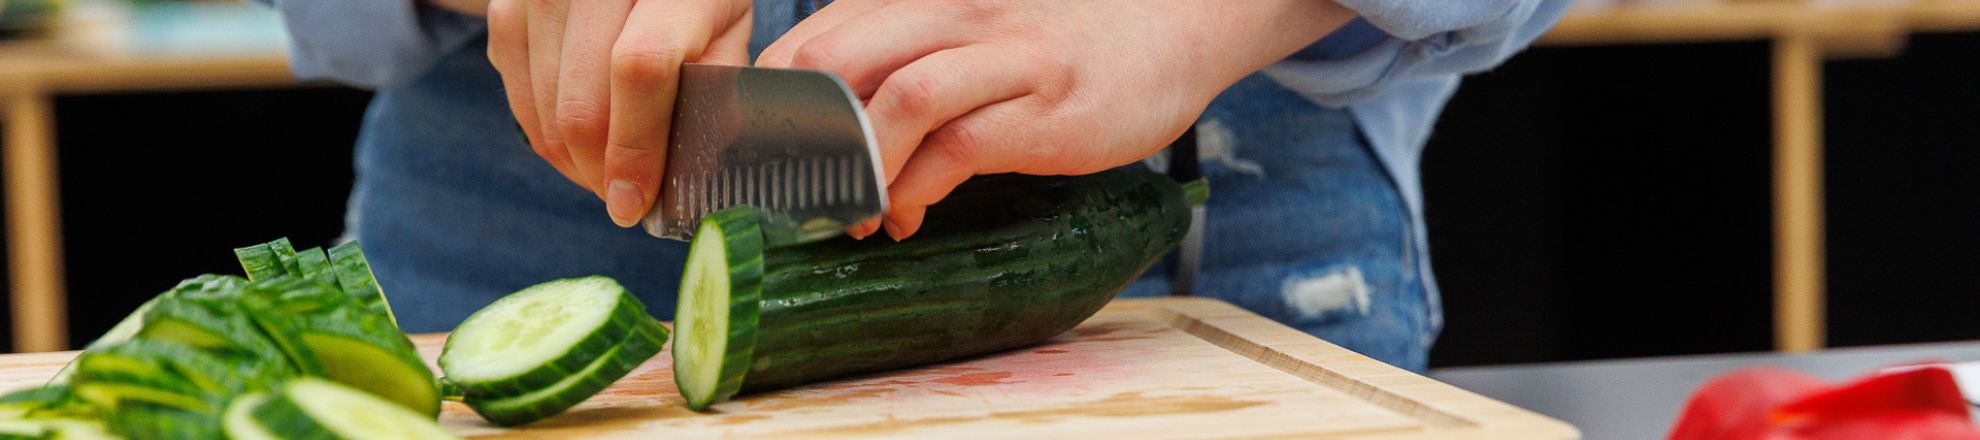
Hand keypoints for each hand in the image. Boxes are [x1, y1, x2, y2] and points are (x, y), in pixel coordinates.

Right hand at [487, 0, 753, 225]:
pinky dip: (544, 132)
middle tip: (625, 200)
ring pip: (543, 109)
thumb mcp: (730, 32)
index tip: (637, 202)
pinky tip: (578, 142)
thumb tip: (690, 171)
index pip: (640, 69)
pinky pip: (515, 92)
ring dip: (572, 162)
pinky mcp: (507, 5)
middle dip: (600, 172)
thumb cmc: (694, 0)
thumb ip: (716, 92)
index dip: (636, 147)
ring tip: (606, 174)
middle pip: (580, 103)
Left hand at [758, 0, 1351, 239]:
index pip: (808, 40)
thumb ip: (907, 75)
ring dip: (850, 169)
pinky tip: (904, 218)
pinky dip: (913, 188)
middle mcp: (950, 16)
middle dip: (786, 140)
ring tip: (842, 216)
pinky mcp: (1043, 106)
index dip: (763, 104)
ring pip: (890, 99)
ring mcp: (999, 57)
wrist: (1178, 19)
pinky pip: (956, 146)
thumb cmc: (1064, 37)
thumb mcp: (969, 37)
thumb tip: (847, 163)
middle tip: (779, 199)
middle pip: (830, 61)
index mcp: (918, 1)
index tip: (748, 164)